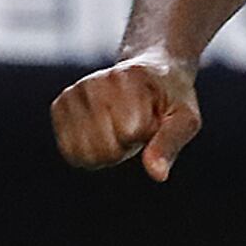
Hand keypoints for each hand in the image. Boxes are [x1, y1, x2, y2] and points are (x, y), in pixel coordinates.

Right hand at [51, 50, 202, 177]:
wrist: (151, 70)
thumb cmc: (170, 99)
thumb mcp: (185, 119)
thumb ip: (169, 145)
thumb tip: (157, 175)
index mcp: (127, 79)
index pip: (129, 133)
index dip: (144, 136)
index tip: (151, 118)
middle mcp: (95, 81)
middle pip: (104, 148)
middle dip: (124, 147)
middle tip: (135, 126)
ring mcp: (74, 92)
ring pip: (84, 152)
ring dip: (105, 151)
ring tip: (118, 128)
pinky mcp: (60, 104)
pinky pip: (68, 150)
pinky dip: (86, 152)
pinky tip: (100, 132)